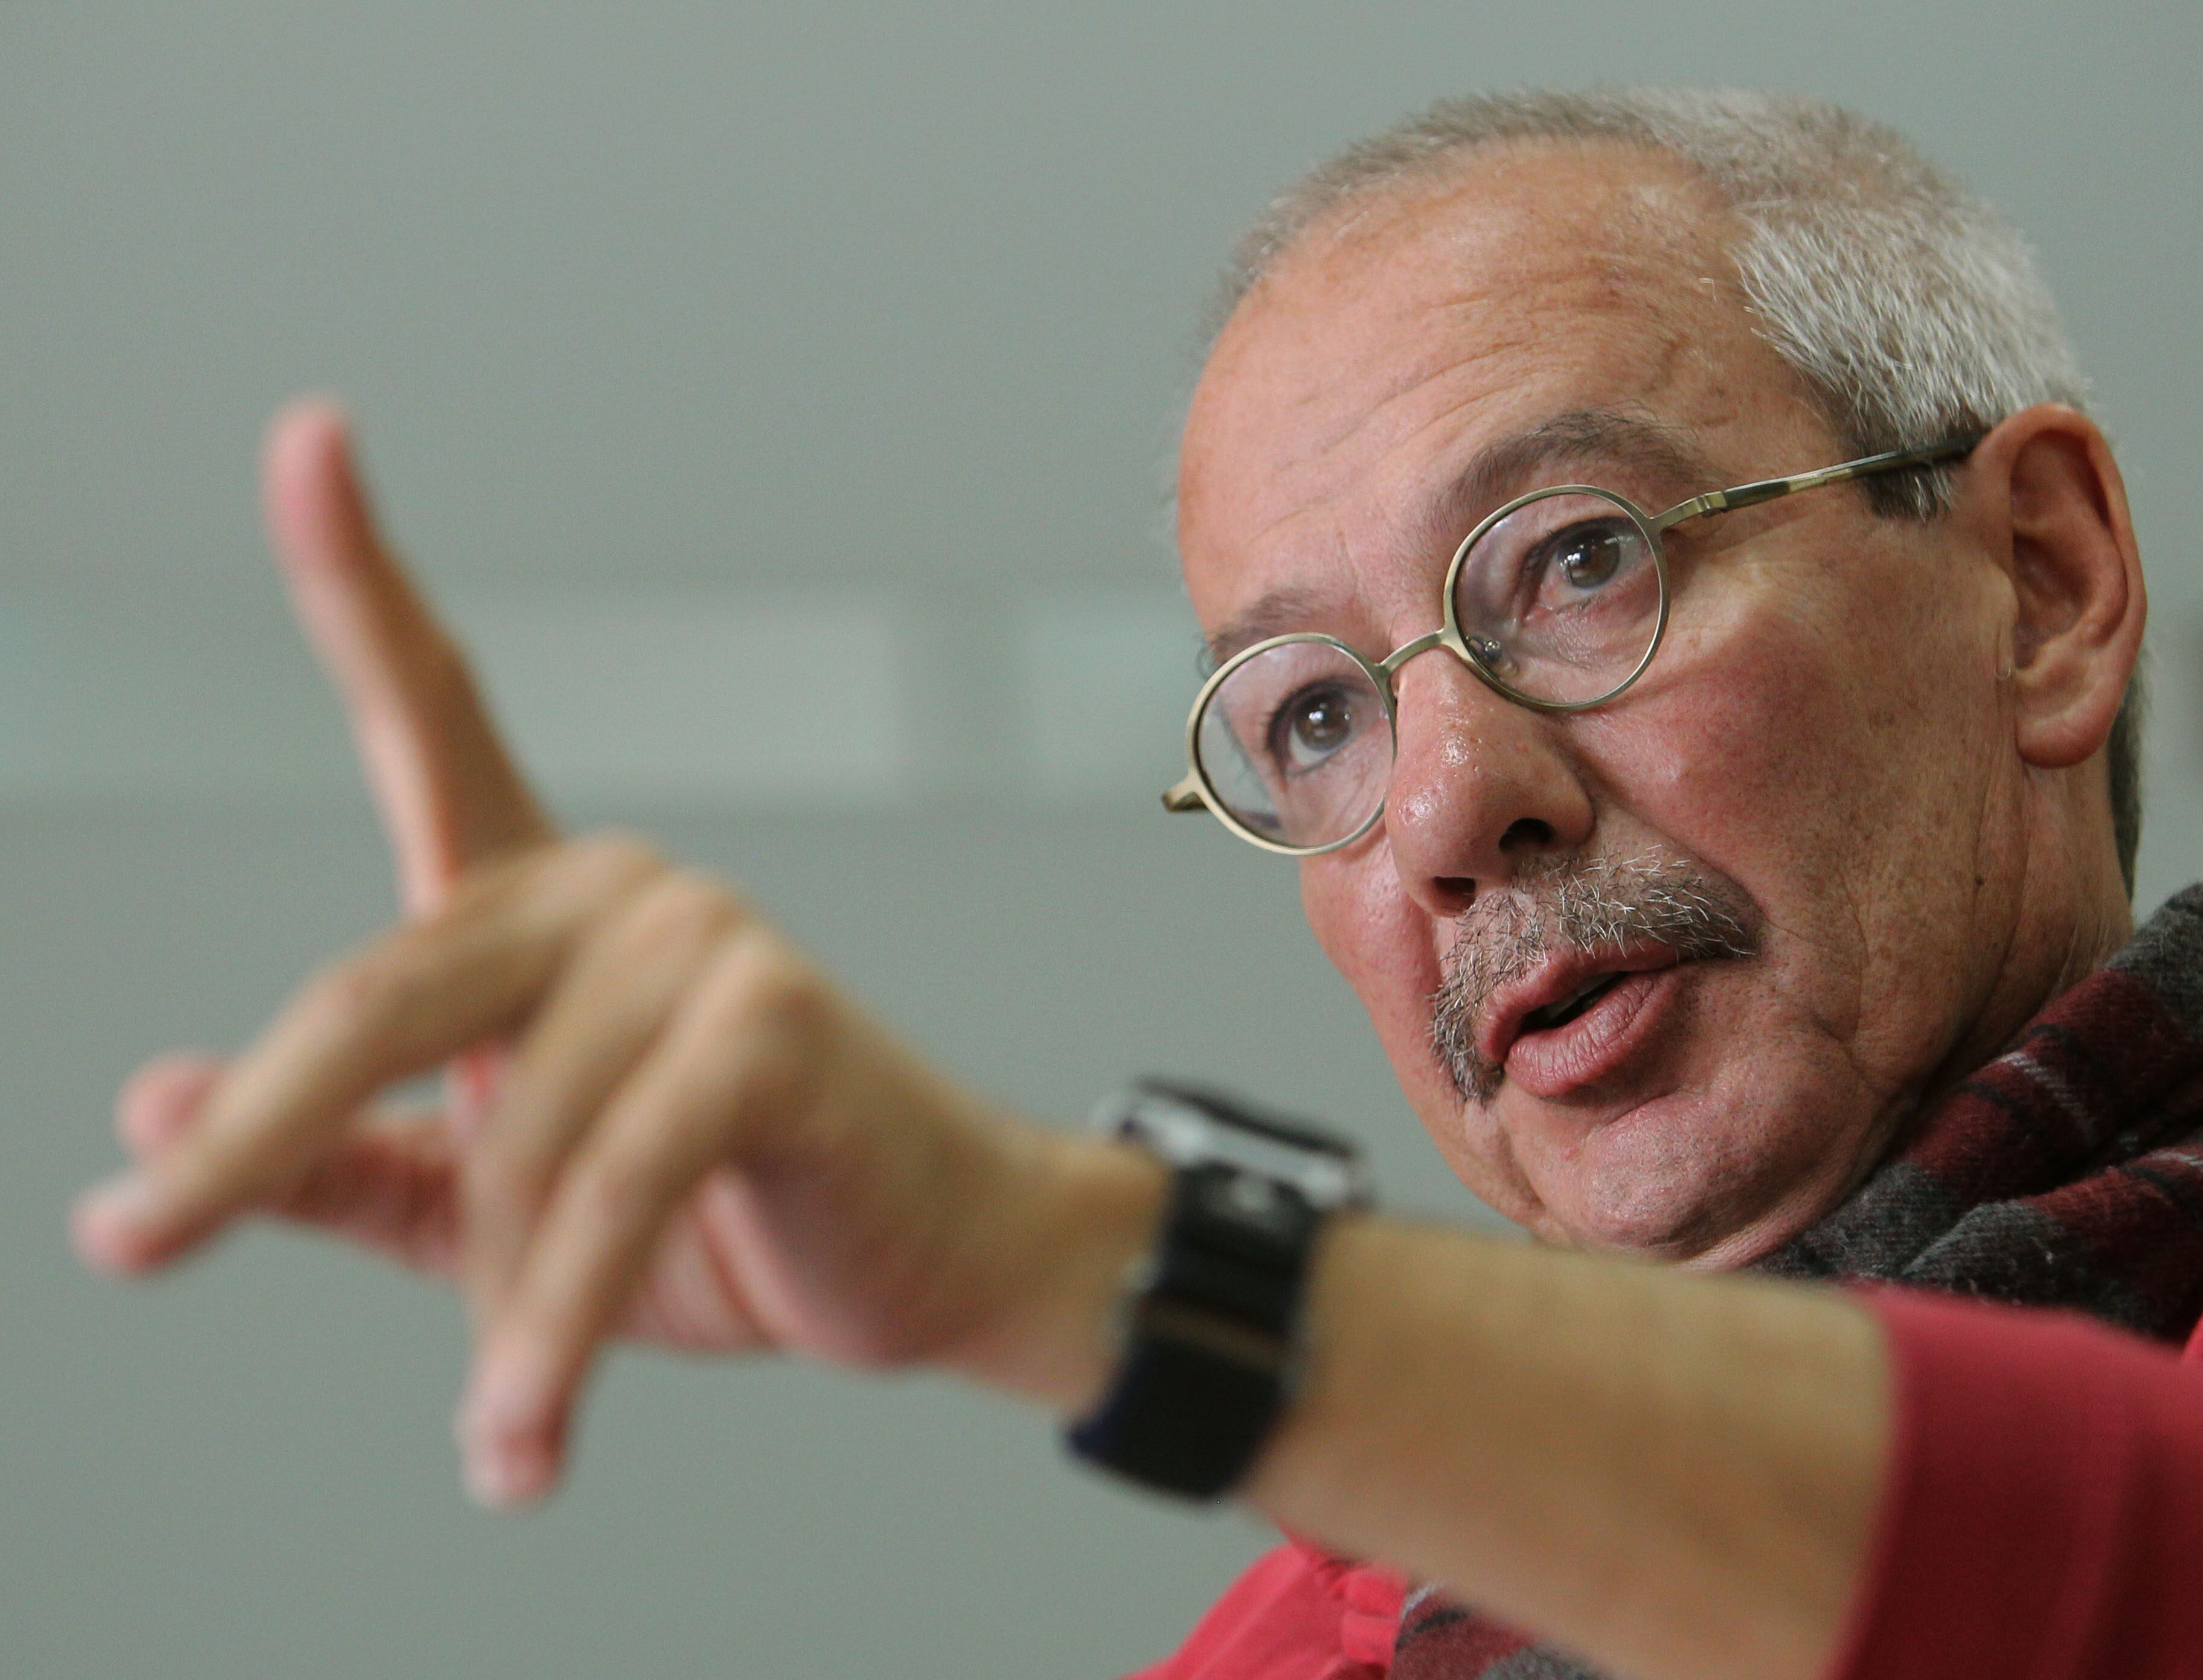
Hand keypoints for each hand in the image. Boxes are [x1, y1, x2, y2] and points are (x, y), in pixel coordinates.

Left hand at [72, 402, 1159, 1505]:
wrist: (924, 1269)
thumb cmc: (720, 1221)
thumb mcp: (491, 1211)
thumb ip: (340, 1156)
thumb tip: (155, 1110)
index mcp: (536, 910)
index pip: (434, 716)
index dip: (360, 576)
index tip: (307, 435)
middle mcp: (611, 892)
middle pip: (379, 990)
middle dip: (256, 1131)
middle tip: (131, 1239)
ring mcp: (701, 941)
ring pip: (505, 1133)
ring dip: (497, 1305)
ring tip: (512, 1421)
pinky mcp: (772, 1024)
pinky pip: (609, 1180)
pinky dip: (552, 1323)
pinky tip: (525, 1431)